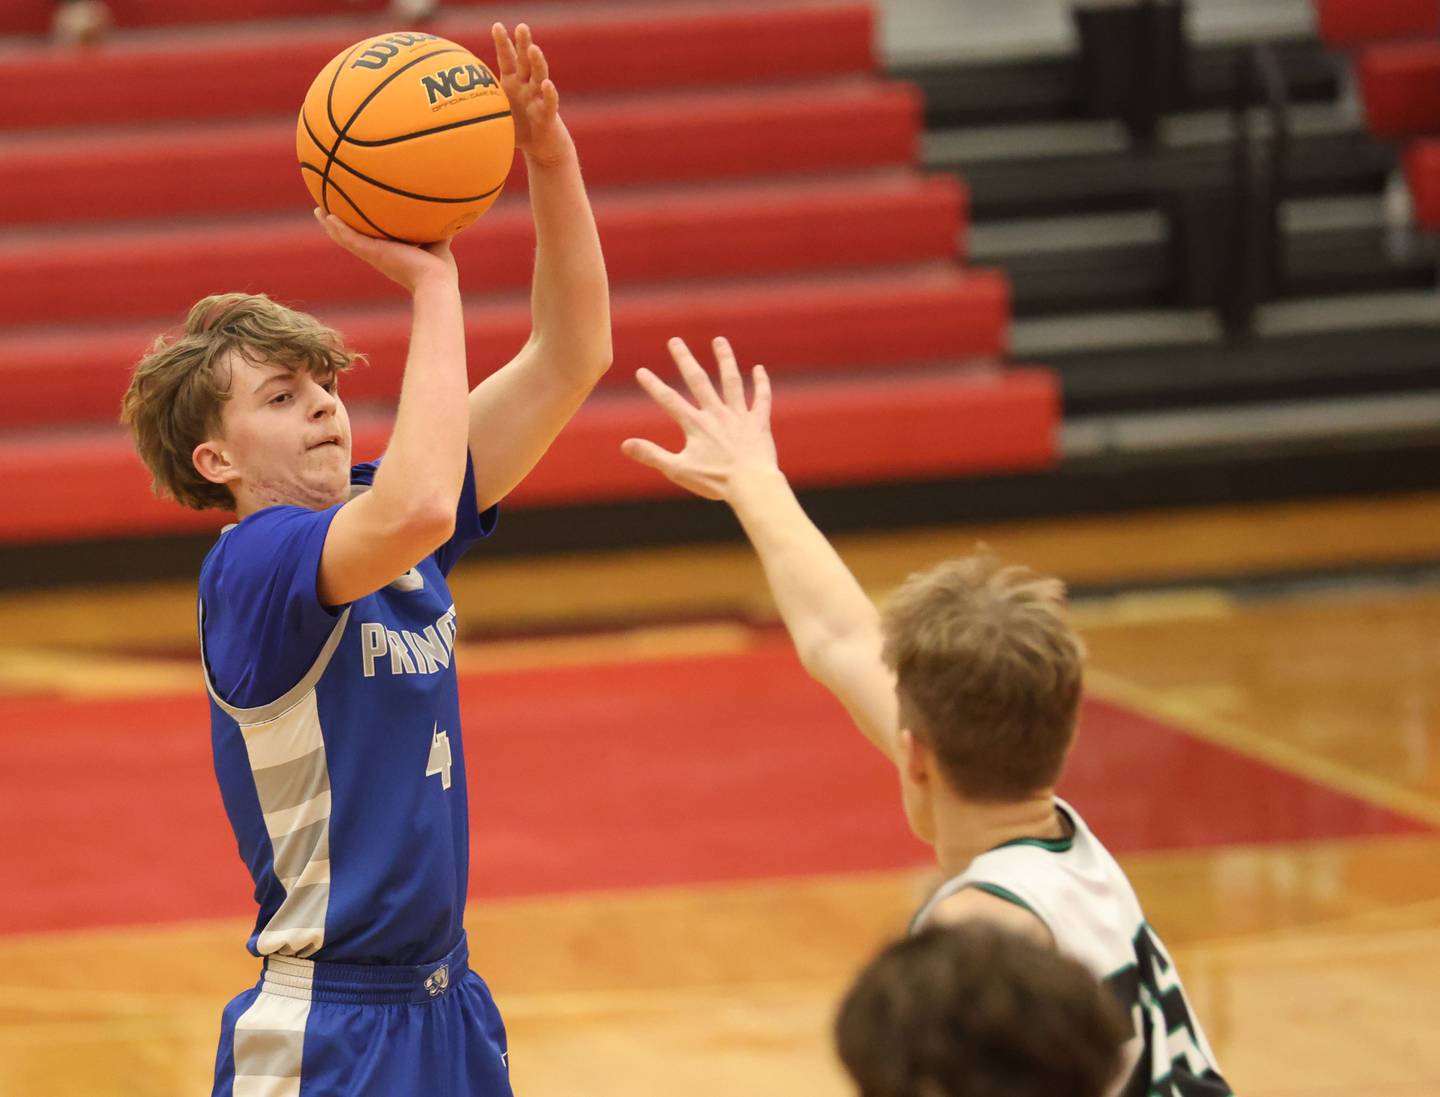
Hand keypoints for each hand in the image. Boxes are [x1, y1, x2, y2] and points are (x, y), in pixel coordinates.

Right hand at [314, 210, 457, 293]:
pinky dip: (337, 228)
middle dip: (341, 226)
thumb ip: (438, 226)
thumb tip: (447, 211)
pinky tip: (326, 215)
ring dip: (331, 226)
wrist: (436, 283)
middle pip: (354, 239)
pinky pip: (350, 238)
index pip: (372, 240)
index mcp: (390, 254)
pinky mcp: (372, 253)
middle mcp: (378, 255)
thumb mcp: (438, 242)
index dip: (363, 230)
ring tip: (318, 211)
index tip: (356, 219)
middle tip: (327, 213)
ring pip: (346, 239)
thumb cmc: (441, 271)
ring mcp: (373, 255)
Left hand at [491, 22, 571, 166]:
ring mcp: (538, 98)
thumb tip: (447, 107)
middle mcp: (527, 85)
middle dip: (523, 43)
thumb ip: (479, 105)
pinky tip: (547, 85)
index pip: (508, 58)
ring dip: (537, 62)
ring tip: (533, 49)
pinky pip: (549, 103)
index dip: (503, 42)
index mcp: (513, 82)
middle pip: (526, 60)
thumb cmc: (517, 128)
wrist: (540, 147)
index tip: (497, 26)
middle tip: (521, 27)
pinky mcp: (548, 114)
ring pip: (539, 76)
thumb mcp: (495, 113)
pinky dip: (549, 94)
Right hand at [622, 337, 777, 501]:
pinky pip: (761, 398)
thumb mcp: (679, 470)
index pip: (669, 400)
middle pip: (698, 381)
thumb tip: (625, 444)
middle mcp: (717, 414)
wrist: (752, 485)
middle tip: (675, 341)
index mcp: (696, 425)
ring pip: (731, 381)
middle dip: (685, 360)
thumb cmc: (716, 481)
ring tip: (719, 340)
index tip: (642, 370)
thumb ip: (652, 455)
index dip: (654, 385)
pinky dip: (761, 383)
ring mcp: (739, 416)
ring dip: (725, 359)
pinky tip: (759, 369)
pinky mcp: (759, 423)